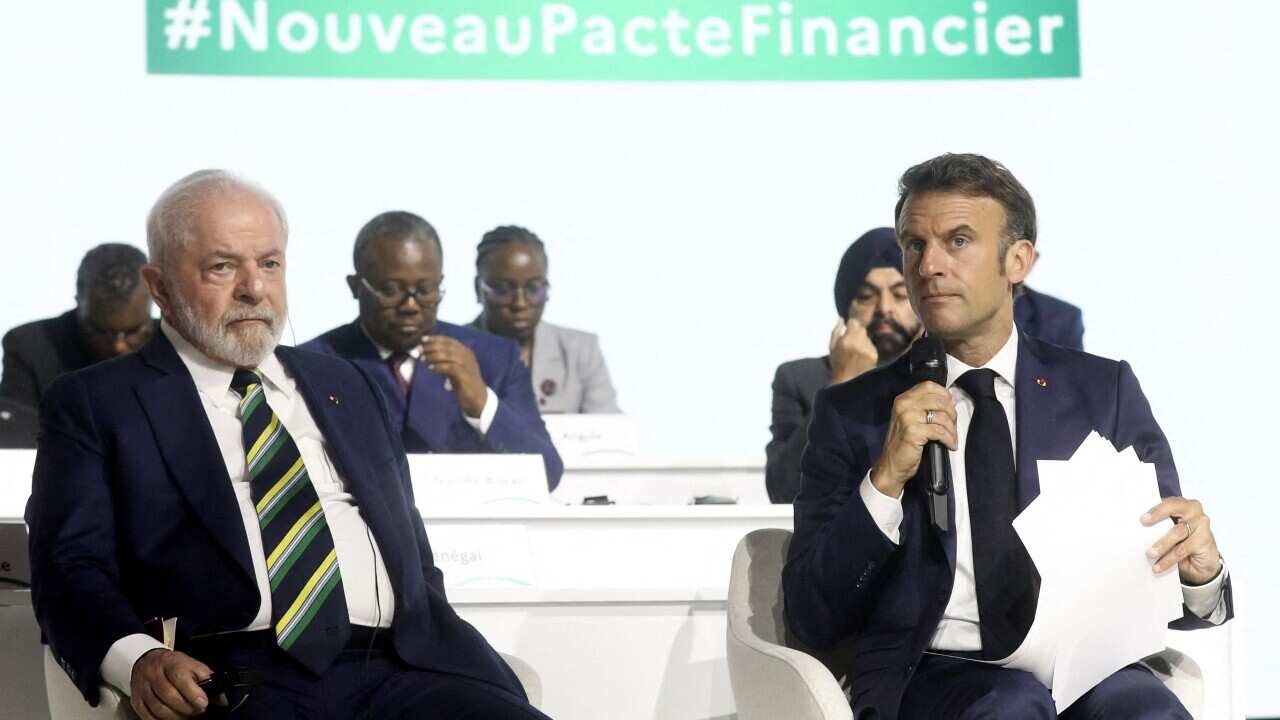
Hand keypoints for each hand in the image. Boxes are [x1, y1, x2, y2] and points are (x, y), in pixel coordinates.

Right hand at [129, 649, 214, 718]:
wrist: (148, 661)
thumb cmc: (174, 665)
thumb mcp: (192, 665)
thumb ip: (208, 679)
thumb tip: (223, 699)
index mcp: (171, 662)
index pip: (180, 677)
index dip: (192, 692)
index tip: (203, 703)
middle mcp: (154, 674)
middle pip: (169, 695)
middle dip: (186, 707)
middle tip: (198, 711)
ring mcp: (143, 687)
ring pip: (158, 708)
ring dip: (175, 716)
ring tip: (187, 716)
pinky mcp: (137, 700)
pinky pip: (147, 716)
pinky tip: (172, 719)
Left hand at [420, 335, 487, 417]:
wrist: (477, 398)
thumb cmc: (463, 382)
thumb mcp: (454, 368)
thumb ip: (445, 360)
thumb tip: (426, 353)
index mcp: (465, 351)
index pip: (449, 341)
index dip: (435, 338)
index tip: (423, 339)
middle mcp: (468, 356)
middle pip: (448, 346)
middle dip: (431, 347)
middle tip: (419, 350)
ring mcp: (468, 365)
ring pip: (449, 355)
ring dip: (433, 356)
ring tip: (423, 359)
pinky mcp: (466, 376)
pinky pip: (451, 368)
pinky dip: (439, 367)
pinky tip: (431, 368)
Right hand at [829, 318, 878, 384]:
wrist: (848, 381)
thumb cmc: (837, 363)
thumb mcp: (831, 347)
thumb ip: (836, 331)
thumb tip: (841, 318)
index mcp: (846, 341)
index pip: (854, 322)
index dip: (851, 326)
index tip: (849, 330)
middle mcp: (858, 344)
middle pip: (861, 329)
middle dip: (856, 333)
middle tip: (851, 343)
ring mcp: (867, 350)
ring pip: (866, 338)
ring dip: (862, 342)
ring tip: (855, 353)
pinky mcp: (874, 355)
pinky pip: (871, 345)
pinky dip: (867, 349)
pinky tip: (861, 358)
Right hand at [869, 381, 956, 497]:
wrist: (891, 465)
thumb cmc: (903, 443)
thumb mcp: (911, 419)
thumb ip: (925, 407)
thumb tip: (951, 398)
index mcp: (903, 399)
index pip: (929, 386)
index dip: (944, 394)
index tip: (951, 405)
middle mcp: (903, 405)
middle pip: (939, 401)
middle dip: (952, 414)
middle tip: (953, 426)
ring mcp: (907, 418)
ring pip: (942, 417)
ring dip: (952, 430)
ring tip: (952, 438)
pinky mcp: (913, 432)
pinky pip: (939, 431)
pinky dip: (948, 439)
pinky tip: (949, 444)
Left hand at [1143, 496, 1222, 584]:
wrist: (1201, 562)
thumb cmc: (1181, 541)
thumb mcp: (1167, 531)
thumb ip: (1158, 525)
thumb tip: (1135, 528)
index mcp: (1182, 504)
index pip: (1169, 501)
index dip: (1156, 508)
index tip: (1142, 518)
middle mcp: (1193, 510)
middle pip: (1175, 509)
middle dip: (1158, 516)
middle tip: (1143, 525)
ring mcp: (1201, 524)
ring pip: (1178, 532)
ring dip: (1162, 544)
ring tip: (1149, 554)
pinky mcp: (1205, 540)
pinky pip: (1184, 549)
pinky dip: (1169, 559)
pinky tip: (1159, 566)